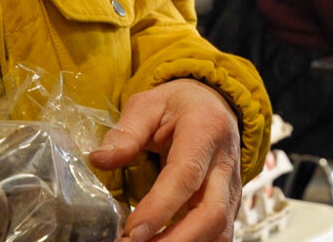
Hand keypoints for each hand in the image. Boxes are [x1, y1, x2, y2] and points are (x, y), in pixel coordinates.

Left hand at [89, 79, 242, 241]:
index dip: (160, 208)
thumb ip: (127, 131)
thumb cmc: (179, 107)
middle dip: (176, 240)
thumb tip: (100, 159)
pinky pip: (219, 236)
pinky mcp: (230, 207)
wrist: (216, 106)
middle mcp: (225, 164)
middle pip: (212, 213)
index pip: (186, 176)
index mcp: (206, 131)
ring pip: (220, 231)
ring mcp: (232, 189)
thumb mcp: (150, 104)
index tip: (131, 232)